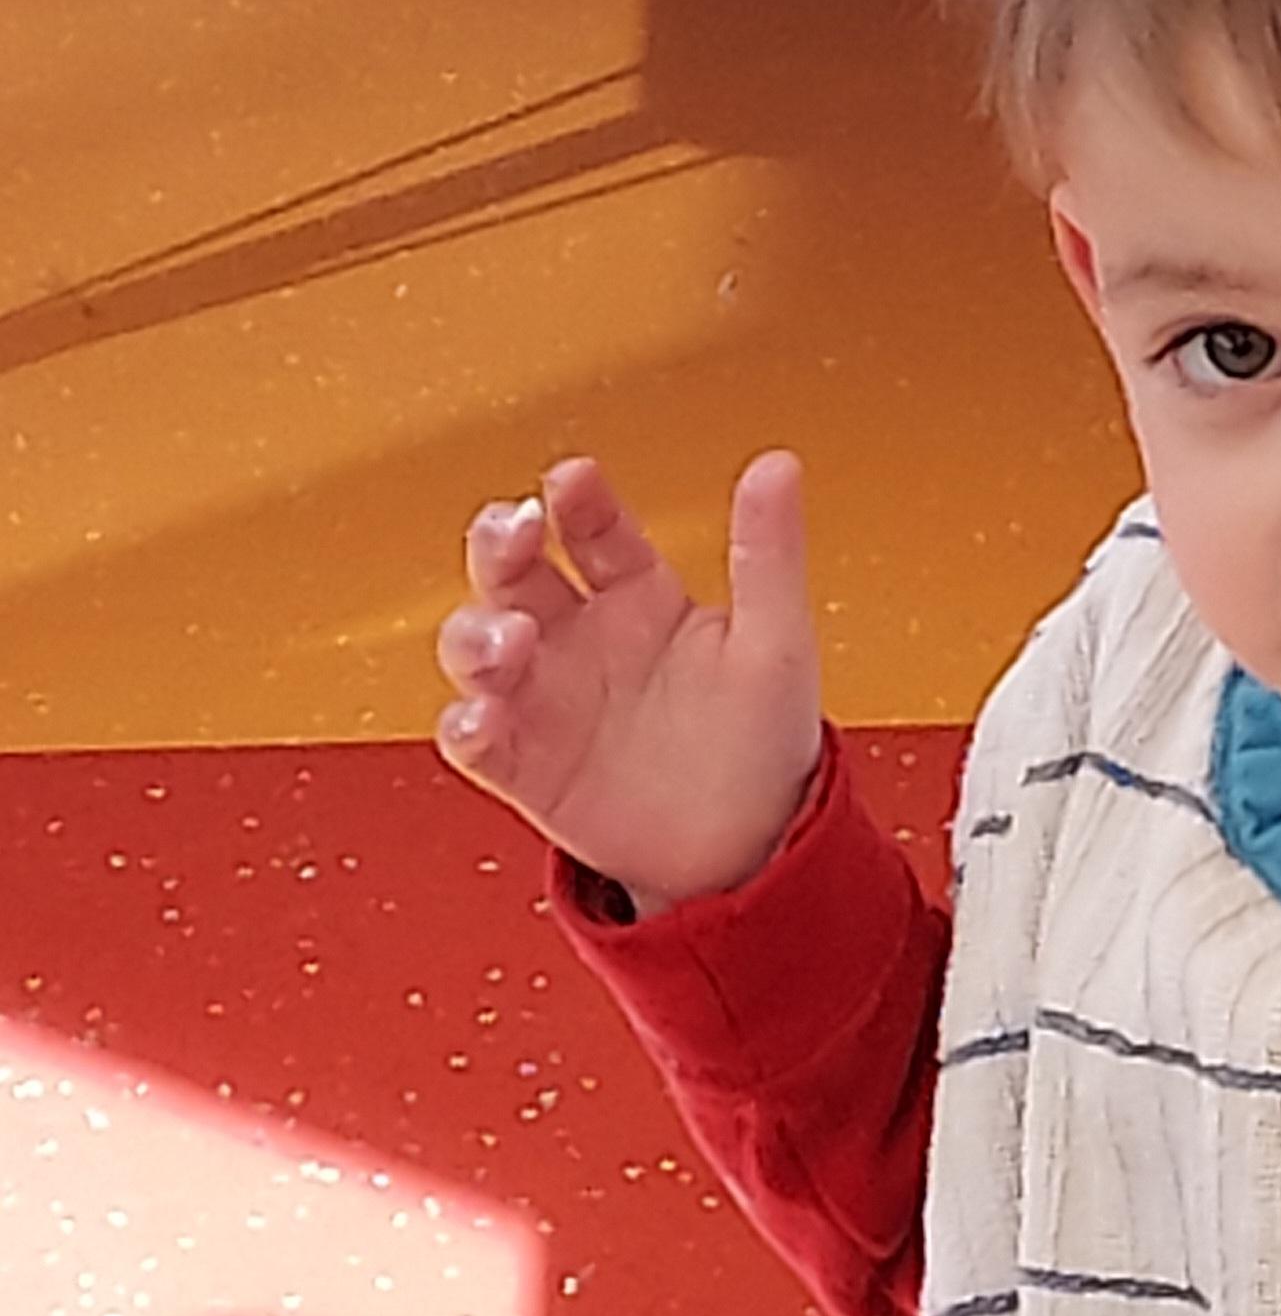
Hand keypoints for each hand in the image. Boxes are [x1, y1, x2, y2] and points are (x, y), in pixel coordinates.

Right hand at [433, 453, 822, 911]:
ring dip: (477, 633)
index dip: (576, 498)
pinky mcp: (522, 763)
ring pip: (476, 644)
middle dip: (500, 542)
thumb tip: (778, 465)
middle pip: (513, 568)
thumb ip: (768, 555)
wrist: (751, 850)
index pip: (592, 527)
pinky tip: (484, 718)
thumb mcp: (777, 643)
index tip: (571, 479)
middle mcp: (580, 634)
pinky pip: (475, 738)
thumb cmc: (763, 741)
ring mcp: (544, 695)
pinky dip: (468, 726)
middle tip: (514, 531)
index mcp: (639, 594)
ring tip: (512, 639)